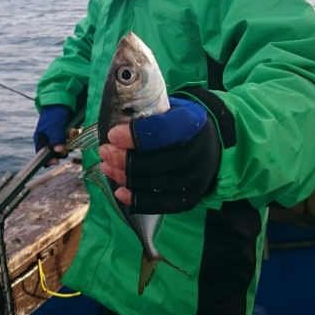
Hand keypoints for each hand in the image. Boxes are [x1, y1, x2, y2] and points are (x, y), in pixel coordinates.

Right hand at [33, 104, 71, 163]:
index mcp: (42, 139)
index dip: (48, 160)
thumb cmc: (54, 113)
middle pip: (57, 153)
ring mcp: (60, 137)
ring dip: (70, 141)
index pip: (42, 156)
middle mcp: (50, 140)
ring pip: (67, 147)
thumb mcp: (53, 126)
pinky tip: (75, 129)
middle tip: (66, 140)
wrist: (63, 100)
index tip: (56, 161)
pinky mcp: (68, 134)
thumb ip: (55, 138)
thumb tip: (58, 151)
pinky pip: (73, 141)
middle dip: (64, 148)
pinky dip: (75, 137)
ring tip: (71, 131)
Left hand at [99, 97, 220, 213]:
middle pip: (159, 161)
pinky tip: (119, 191)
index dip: (136, 135)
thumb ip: (146, 116)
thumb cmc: (178, 126)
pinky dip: (138, 199)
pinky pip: (162, 203)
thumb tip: (113, 127)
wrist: (208, 146)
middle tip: (105, 152)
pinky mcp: (190, 198)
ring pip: (157, 183)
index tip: (112, 135)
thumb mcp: (169, 111)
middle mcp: (198, 153)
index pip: (163, 130)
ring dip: (127, 177)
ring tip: (107, 167)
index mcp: (192, 124)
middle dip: (126, 159)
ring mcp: (196, 178)